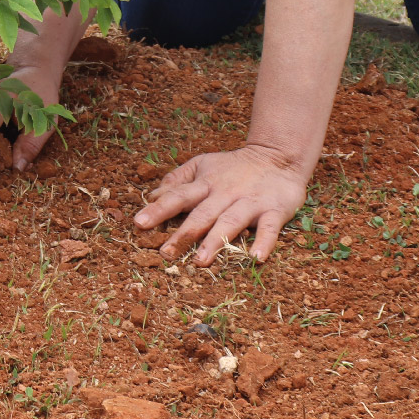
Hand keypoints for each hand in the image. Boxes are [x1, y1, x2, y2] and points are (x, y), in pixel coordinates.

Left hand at [134, 145, 309, 265]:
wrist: (278, 157)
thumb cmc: (233, 167)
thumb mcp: (203, 165)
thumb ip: (178, 180)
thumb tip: (152, 196)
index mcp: (205, 183)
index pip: (178, 196)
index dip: (159, 209)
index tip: (139, 223)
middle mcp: (225, 192)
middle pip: (202, 214)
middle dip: (184, 233)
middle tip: (165, 253)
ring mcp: (250, 201)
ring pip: (231, 221)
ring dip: (216, 241)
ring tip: (201, 261)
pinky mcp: (274, 210)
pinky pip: (269, 227)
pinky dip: (264, 241)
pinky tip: (256, 257)